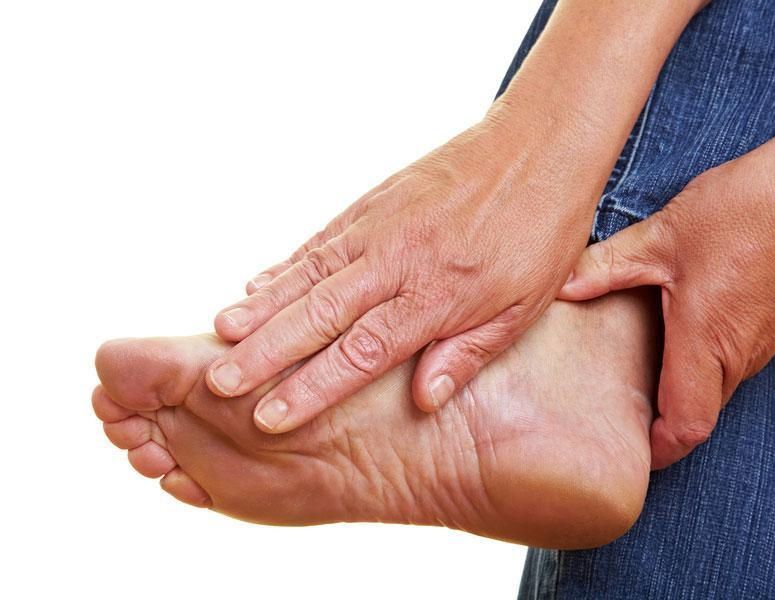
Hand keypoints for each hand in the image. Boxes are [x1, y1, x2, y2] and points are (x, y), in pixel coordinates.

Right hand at [207, 112, 603, 432]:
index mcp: (437, 296)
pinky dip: (284, 265)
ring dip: (260, 307)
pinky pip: (320, 241)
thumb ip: (468, 353)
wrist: (539, 146)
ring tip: (218, 336)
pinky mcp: (373, 201)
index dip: (312, 388)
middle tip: (218, 385)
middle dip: (264, 353)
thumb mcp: (523, 306)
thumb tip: (424, 402)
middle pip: (318, 314)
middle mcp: (397, 262)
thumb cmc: (540, 233)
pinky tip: (256, 285)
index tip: (271, 419)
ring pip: (307, 274)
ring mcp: (379, 227)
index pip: (361, 352)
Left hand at [559, 131, 774, 468]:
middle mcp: (740, 353)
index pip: (687, 427)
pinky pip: (735, 360)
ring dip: (682, 387)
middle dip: (662, 421)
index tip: (631, 453)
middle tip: (618, 408)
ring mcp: (764, 340)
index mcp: (708, 342)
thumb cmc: (747, 208)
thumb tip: (562, 287)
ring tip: (639, 367)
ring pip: (718, 386)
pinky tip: (678, 327)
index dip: (659, 450)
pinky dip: (704, 360)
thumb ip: (607, 266)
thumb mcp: (663, 235)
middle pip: (700, 413)